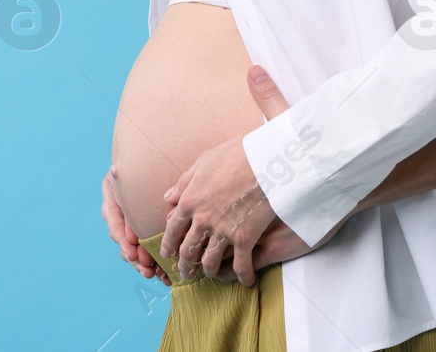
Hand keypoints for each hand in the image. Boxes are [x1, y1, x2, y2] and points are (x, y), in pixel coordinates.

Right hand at [102, 166, 170, 285]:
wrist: (153, 161)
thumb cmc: (142, 162)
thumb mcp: (131, 169)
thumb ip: (125, 179)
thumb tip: (117, 176)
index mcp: (112, 198)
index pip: (114, 221)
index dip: (123, 239)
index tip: (132, 253)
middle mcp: (118, 214)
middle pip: (124, 241)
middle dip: (135, 258)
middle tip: (147, 269)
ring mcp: (130, 224)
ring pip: (134, 250)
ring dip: (144, 264)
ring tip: (156, 275)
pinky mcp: (144, 232)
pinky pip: (146, 249)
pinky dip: (154, 262)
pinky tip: (163, 274)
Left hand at [159, 137, 275, 285]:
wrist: (266, 158)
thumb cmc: (237, 154)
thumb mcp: (204, 162)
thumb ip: (184, 183)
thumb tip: (168, 198)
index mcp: (190, 201)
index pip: (173, 230)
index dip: (169, 245)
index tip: (168, 253)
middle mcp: (202, 220)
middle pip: (188, 250)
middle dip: (185, 264)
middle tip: (185, 271)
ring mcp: (223, 231)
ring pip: (209, 262)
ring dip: (208, 272)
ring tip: (209, 275)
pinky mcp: (245, 238)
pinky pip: (240, 265)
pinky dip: (242, 276)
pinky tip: (246, 280)